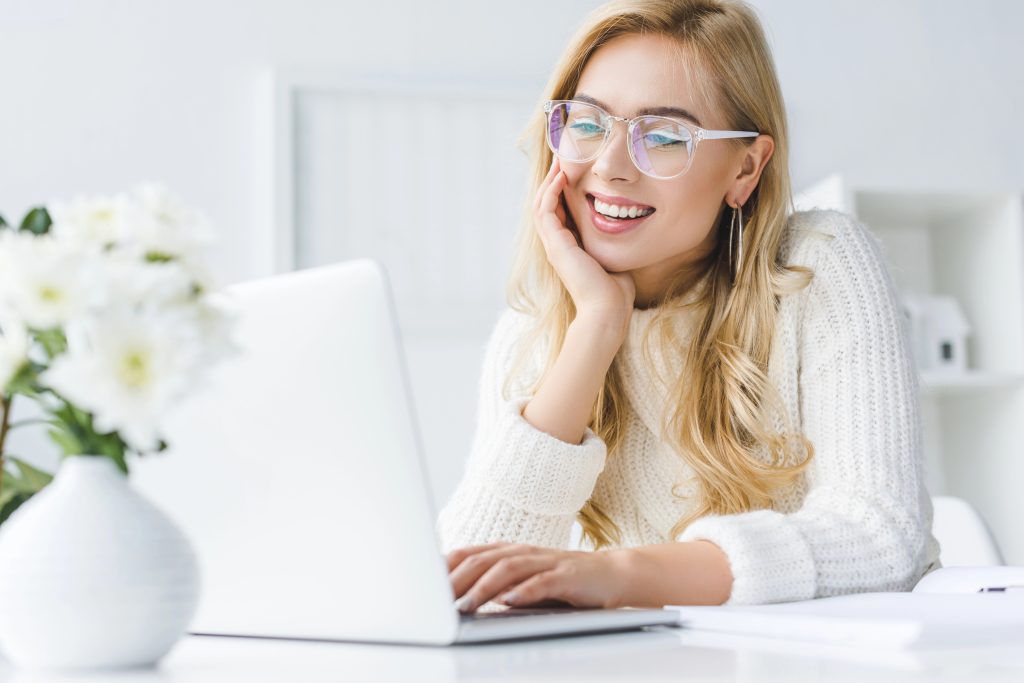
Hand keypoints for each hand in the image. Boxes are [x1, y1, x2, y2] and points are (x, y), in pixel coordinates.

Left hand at [446, 542, 628, 612]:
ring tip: (465, 605)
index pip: (469, 554)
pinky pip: (542, 582)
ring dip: (483, 587)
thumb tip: (455, 600)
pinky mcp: (567, 576)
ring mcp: (545, 562)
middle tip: (436, 601)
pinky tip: (509, 602)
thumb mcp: (522, 583)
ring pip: (507, 569)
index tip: (422, 583)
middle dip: (457, 580)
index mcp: (508, 552)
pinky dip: (524, 591)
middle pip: (483, 560)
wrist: (610, 575)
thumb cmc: (560, 582)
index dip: (445, 566)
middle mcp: (523, 552)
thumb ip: (493, 587)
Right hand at [534, 157, 635, 327]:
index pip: (560, 214)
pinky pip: (546, 211)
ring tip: (559, 162)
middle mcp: (557, 246)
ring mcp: (554, 246)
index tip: (574, 173)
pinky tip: (561, 177)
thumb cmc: (615, 293)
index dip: (563, 193)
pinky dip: (551, 192)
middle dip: (553, 182)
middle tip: (563, 159)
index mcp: (569, 249)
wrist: (607, 311)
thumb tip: (627, 232)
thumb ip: (613, 245)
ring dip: (549, 182)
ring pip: (541, 205)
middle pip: (546, 206)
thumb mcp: (614, 260)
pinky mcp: (556, 245)